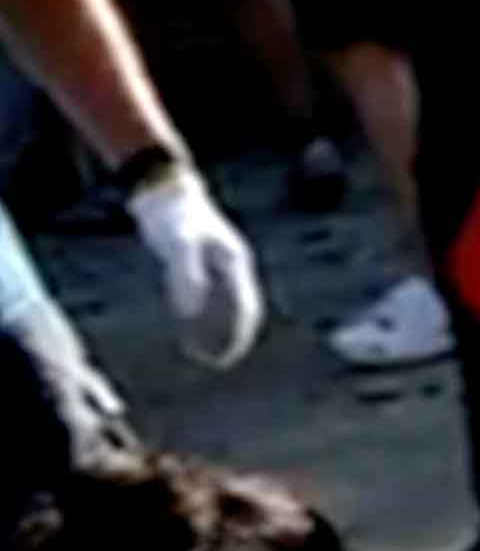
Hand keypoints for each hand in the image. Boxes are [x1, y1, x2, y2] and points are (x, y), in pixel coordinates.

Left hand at [128, 166, 261, 368]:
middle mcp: (231, 266)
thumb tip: (189, 312)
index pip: (244, 307)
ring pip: (226, 305)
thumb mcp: (178, 245)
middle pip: (240, 309)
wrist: (163, 189)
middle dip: (232, 337)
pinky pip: (210, 296)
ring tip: (203, 352)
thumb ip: (185, 277)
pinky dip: (204, 316)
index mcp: (233, 262)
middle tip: (217, 361)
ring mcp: (217, 264)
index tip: (226, 356)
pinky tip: (189, 326)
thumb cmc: (173, 215)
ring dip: (218, 330)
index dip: (237, 334)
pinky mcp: (200, 263)